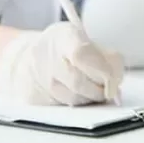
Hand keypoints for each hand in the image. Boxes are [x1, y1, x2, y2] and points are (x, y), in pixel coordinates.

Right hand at [0, 22, 123, 105]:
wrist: (26, 58)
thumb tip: (117, 79)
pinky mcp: (33, 97)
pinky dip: (77, 103)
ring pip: (73, 98)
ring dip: (90, 98)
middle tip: (109, 88)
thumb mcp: (82, 38)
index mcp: (63, 37)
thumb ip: (103, 56)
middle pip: (78, 82)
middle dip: (100, 89)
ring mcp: (37, 79)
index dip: (101, 69)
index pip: (81, 53)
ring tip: (93, 90)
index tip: (113, 78)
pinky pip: (63, 106)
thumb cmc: (62, 48)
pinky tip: (77, 94)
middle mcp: (45, 57)